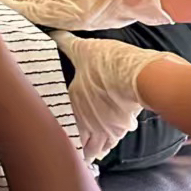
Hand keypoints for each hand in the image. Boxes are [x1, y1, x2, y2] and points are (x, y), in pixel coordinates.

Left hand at [53, 31, 185, 162]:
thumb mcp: (84, 50)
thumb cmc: (111, 64)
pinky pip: (112, 143)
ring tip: (85, 155)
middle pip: (76, 146)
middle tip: (67, 151)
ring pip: (94, 149)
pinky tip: (107, 145)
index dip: (55, 132)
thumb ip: (67, 44)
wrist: (140, 75)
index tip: (51, 134)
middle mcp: (87, 123)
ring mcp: (105, 129)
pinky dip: (108, 146)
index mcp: (73, 106)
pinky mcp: (122, 128)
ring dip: (89, 151)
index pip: (60, 126)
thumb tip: (55, 35)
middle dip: (72, 149)